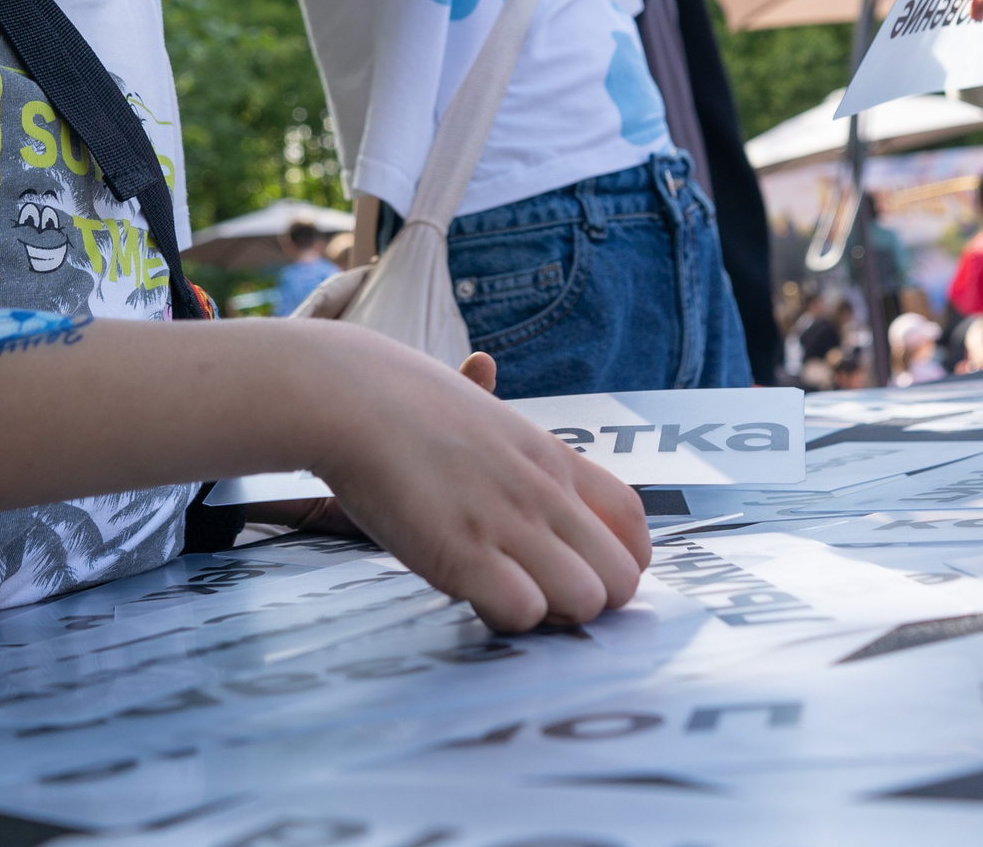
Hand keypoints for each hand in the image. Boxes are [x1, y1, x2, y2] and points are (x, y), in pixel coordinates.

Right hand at [310, 330, 648, 631]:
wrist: (348, 396)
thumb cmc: (396, 401)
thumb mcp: (469, 404)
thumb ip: (492, 405)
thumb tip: (483, 364)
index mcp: (552, 458)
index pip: (634, 523)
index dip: (617, 560)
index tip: (576, 567)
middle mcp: (544, 491)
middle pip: (623, 579)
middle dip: (589, 602)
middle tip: (536, 591)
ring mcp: (508, 523)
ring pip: (588, 602)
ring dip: (550, 615)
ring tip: (503, 594)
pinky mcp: (464, 555)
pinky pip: (524, 612)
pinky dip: (505, 618)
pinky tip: (472, 596)